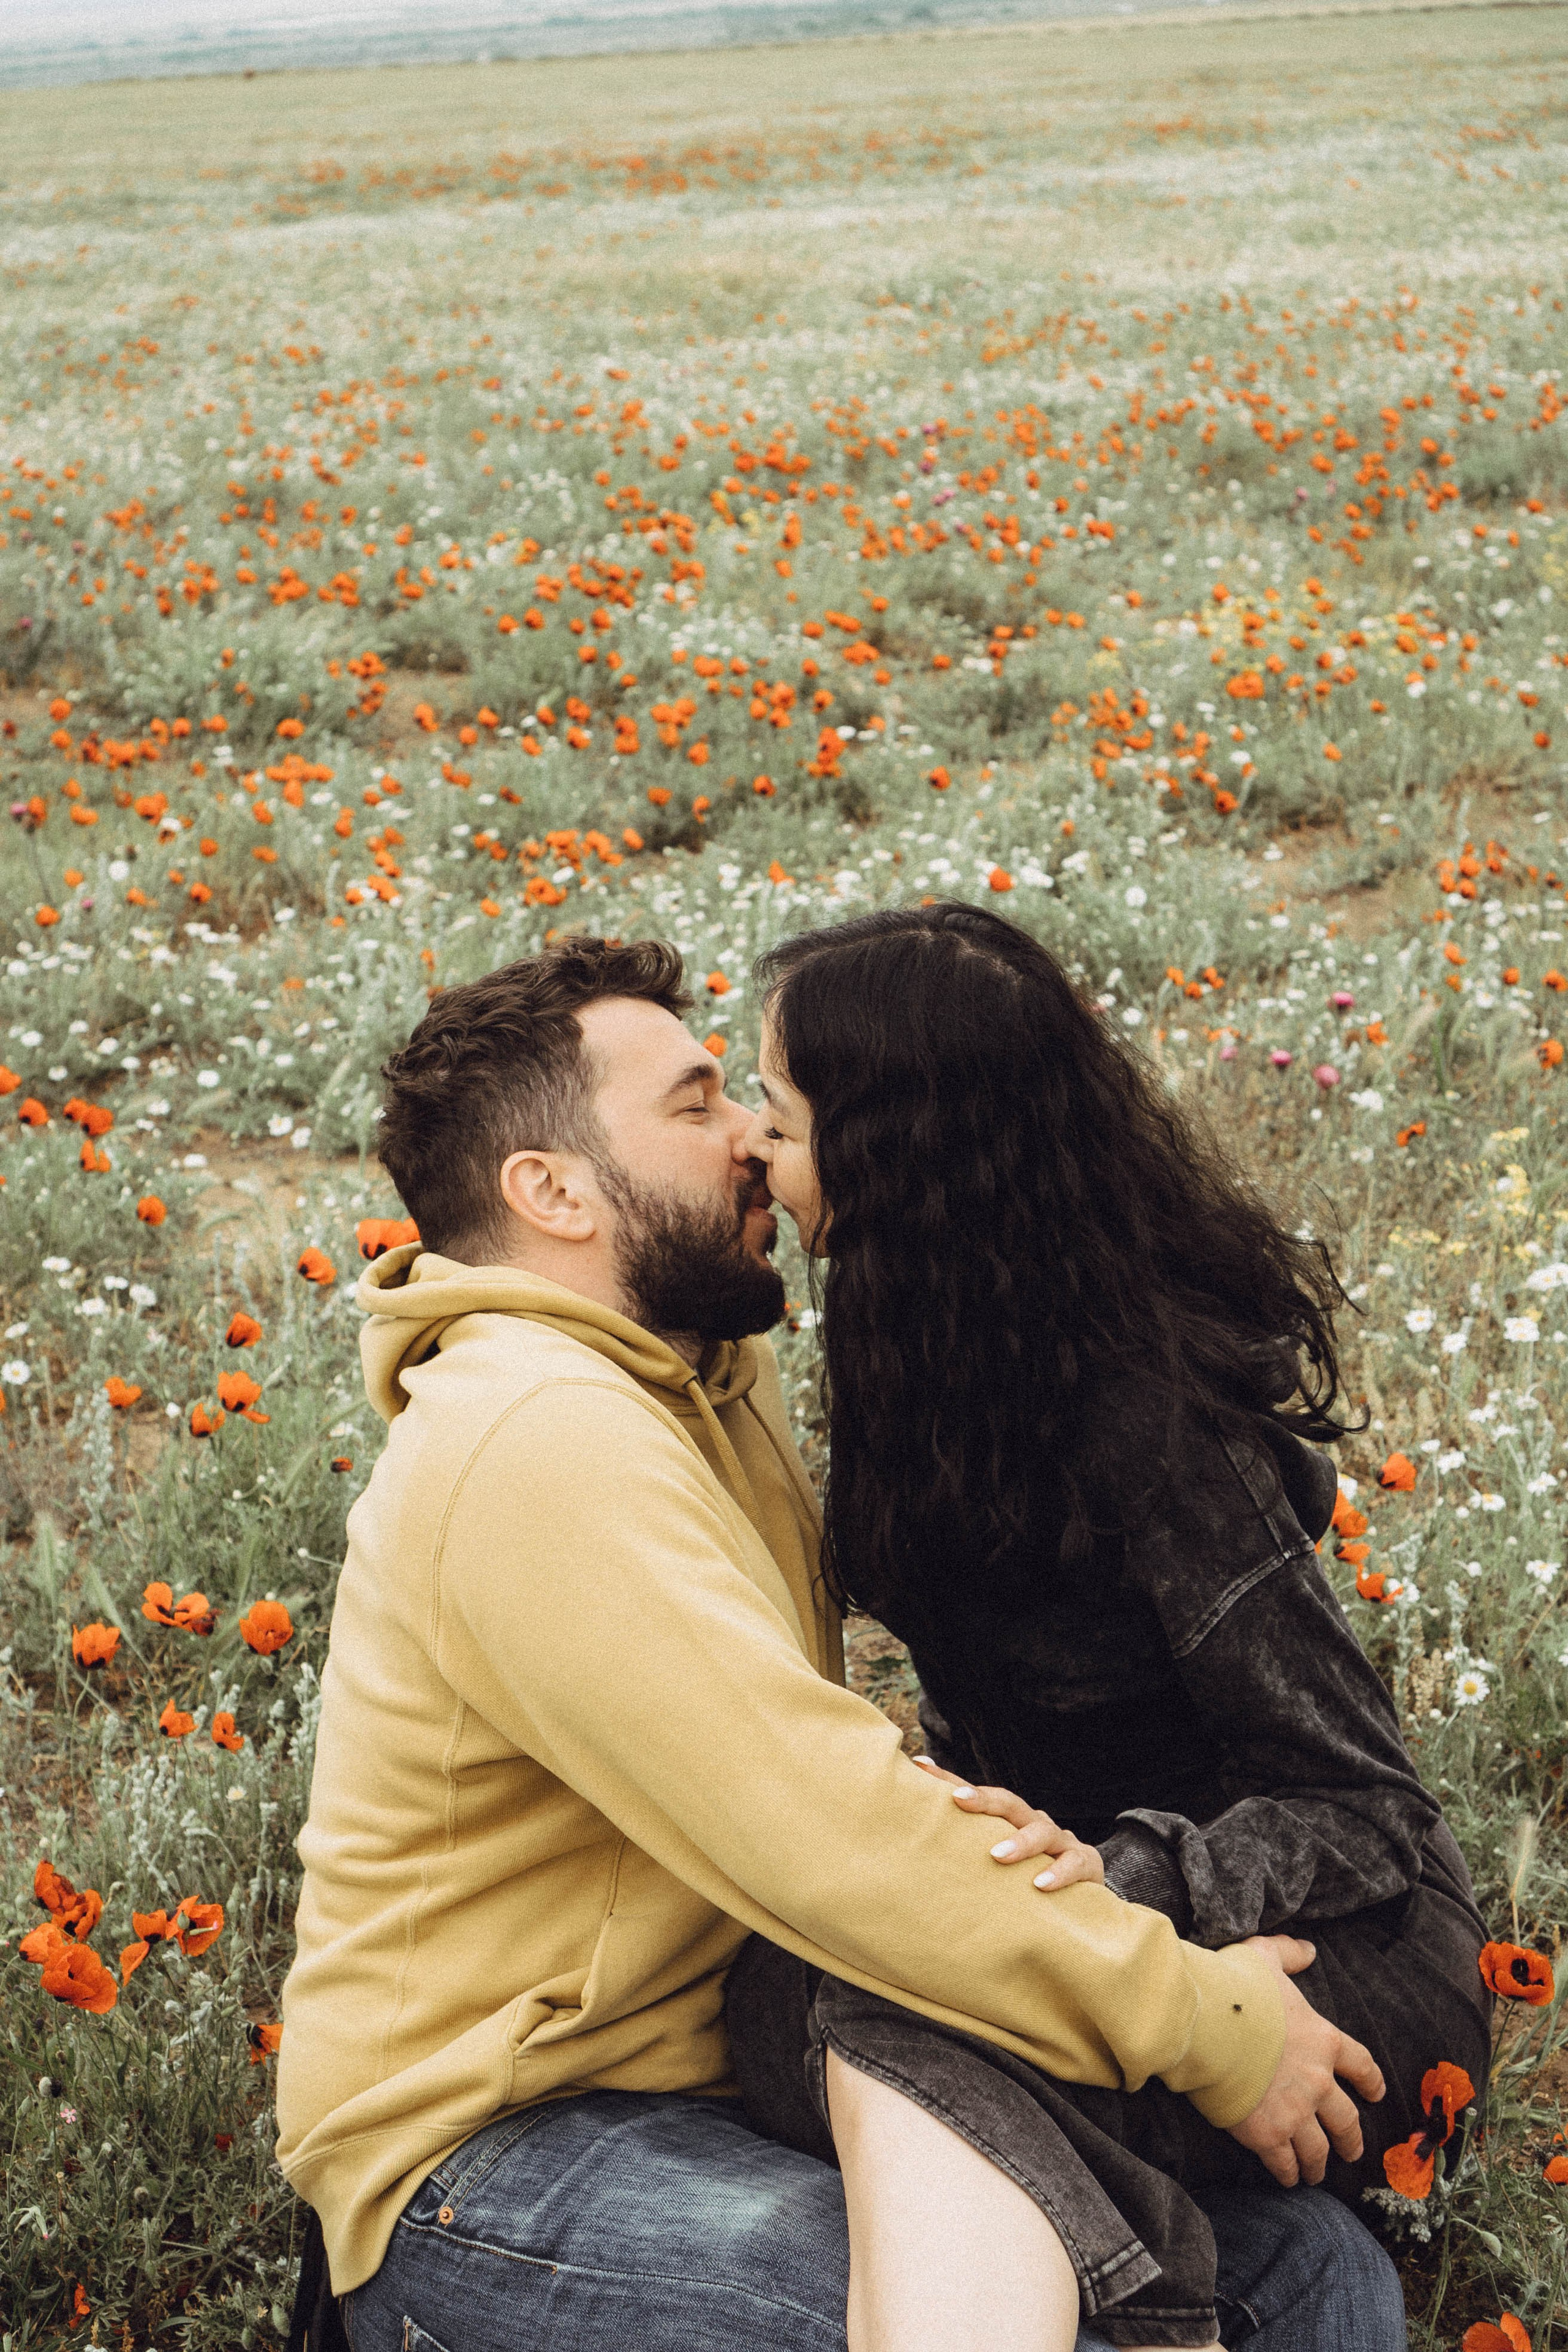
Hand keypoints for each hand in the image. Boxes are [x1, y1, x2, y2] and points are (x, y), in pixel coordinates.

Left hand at [913, 1755, 1106, 1892]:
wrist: (1083, 1895)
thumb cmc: (1024, 1877)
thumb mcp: (997, 1861)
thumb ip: (965, 1851)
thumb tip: (910, 1842)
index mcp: (1009, 1820)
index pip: (978, 1795)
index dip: (948, 1780)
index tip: (920, 1766)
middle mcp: (1032, 1823)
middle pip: (1008, 1803)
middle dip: (982, 1799)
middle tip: (957, 1800)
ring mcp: (1060, 1841)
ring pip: (1041, 1831)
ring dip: (1020, 1842)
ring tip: (997, 1856)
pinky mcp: (1085, 1864)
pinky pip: (1074, 1864)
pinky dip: (1059, 1873)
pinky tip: (1040, 1884)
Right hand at [1227, 1934, 1384, 2187]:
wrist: (1206, 2024)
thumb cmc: (1235, 1987)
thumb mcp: (1264, 1956)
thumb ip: (1289, 1953)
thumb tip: (1309, 1949)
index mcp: (1323, 2040)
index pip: (1360, 2065)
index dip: (1371, 2080)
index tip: (1377, 2093)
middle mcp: (1317, 2082)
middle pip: (1347, 2119)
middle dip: (1352, 2139)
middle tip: (1353, 2151)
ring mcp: (1295, 2112)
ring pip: (1319, 2149)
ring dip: (1319, 2164)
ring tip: (1316, 2174)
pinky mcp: (1267, 2135)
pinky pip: (1284, 2163)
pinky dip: (1287, 2173)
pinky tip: (1286, 2178)